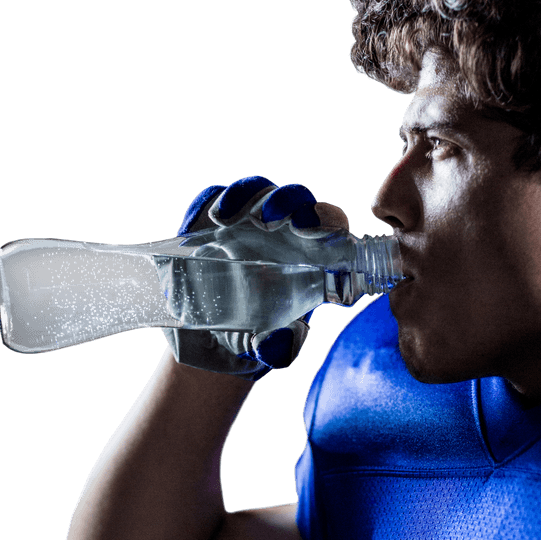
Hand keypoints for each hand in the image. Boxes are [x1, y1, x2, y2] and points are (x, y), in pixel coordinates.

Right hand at [162, 176, 348, 378]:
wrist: (209, 336)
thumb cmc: (255, 336)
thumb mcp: (266, 347)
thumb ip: (277, 348)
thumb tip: (282, 342)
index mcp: (311, 257)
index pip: (331, 227)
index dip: (328, 221)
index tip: (312, 231)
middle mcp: (284, 231)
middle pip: (296, 200)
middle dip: (286, 202)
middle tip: (270, 222)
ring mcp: (249, 220)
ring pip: (259, 191)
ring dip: (248, 196)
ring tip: (227, 219)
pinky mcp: (216, 219)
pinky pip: (218, 196)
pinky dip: (215, 199)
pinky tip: (212, 216)